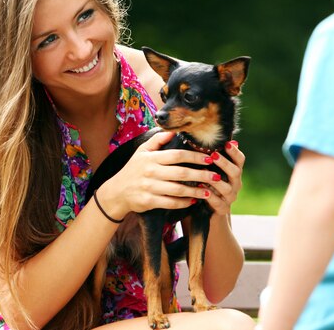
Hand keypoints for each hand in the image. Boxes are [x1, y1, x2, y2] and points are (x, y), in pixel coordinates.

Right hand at [98, 131, 212, 218]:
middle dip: (201, 175)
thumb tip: (173, 130)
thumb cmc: (133, 169)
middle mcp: (151, 172)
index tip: (209, 158)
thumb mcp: (142, 151)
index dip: (195, 156)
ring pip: (178, 189)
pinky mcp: (149, 201)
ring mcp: (150, 187)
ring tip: (208, 191)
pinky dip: (183, 203)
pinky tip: (193, 201)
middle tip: (216, 176)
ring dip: (196, 191)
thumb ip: (157, 140)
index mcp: (151, 158)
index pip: (177, 155)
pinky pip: (170, 203)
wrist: (117, 192)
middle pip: (181, 172)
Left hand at [200, 140, 244, 215]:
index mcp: (234, 173)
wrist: (208, 213)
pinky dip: (210, 196)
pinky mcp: (222, 209)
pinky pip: (218, 202)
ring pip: (226, 188)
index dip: (234, 152)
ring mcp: (230, 197)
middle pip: (235, 172)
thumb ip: (212, 157)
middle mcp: (235, 184)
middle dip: (224, 163)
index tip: (226, 143)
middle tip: (213, 155)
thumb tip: (210, 137)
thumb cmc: (208, 186)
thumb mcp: (210, 170)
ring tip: (204, 172)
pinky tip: (201, 189)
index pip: (240, 160)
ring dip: (215, 179)